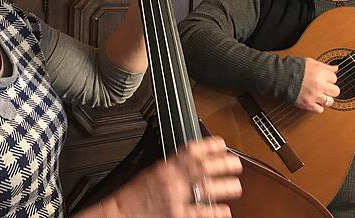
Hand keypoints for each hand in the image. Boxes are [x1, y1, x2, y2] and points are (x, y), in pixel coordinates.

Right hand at [102, 137, 242, 217]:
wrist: (118, 216)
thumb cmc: (132, 198)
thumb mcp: (151, 174)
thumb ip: (172, 168)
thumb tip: (192, 164)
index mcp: (164, 168)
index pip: (190, 150)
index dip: (208, 145)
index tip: (221, 143)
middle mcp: (171, 181)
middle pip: (202, 167)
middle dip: (223, 164)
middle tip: (236, 164)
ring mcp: (175, 200)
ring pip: (206, 189)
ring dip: (224, 187)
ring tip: (236, 186)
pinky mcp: (177, 217)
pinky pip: (201, 213)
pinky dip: (215, 212)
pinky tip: (224, 211)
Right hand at [295, 60, 338, 112]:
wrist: (280, 77)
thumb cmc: (294, 68)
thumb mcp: (311, 62)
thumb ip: (325, 66)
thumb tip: (336, 68)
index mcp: (320, 73)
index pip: (334, 78)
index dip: (329, 78)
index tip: (324, 78)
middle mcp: (319, 85)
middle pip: (336, 91)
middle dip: (331, 89)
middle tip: (324, 87)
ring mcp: (314, 96)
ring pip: (330, 101)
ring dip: (326, 98)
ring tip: (319, 95)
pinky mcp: (308, 104)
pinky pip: (320, 110)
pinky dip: (318, 107)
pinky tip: (314, 101)